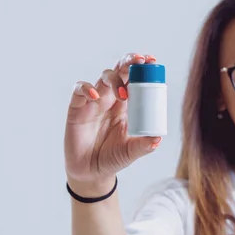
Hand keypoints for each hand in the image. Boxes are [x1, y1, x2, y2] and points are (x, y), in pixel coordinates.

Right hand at [64, 53, 161, 192]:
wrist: (91, 173)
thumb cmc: (113, 158)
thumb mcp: (130, 152)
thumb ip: (143, 146)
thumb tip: (158, 139)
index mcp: (127, 106)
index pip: (135, 80)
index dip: (143, 68)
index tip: (153, 61)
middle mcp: (111, 99)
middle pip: (120, 71)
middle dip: (129, 62)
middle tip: (141, 60)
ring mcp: (94, 102)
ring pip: (103, 77)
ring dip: (114, 79)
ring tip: (124, 93)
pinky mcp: (77, 108)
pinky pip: (79, 91)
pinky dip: (86, 89)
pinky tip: (95, 96)